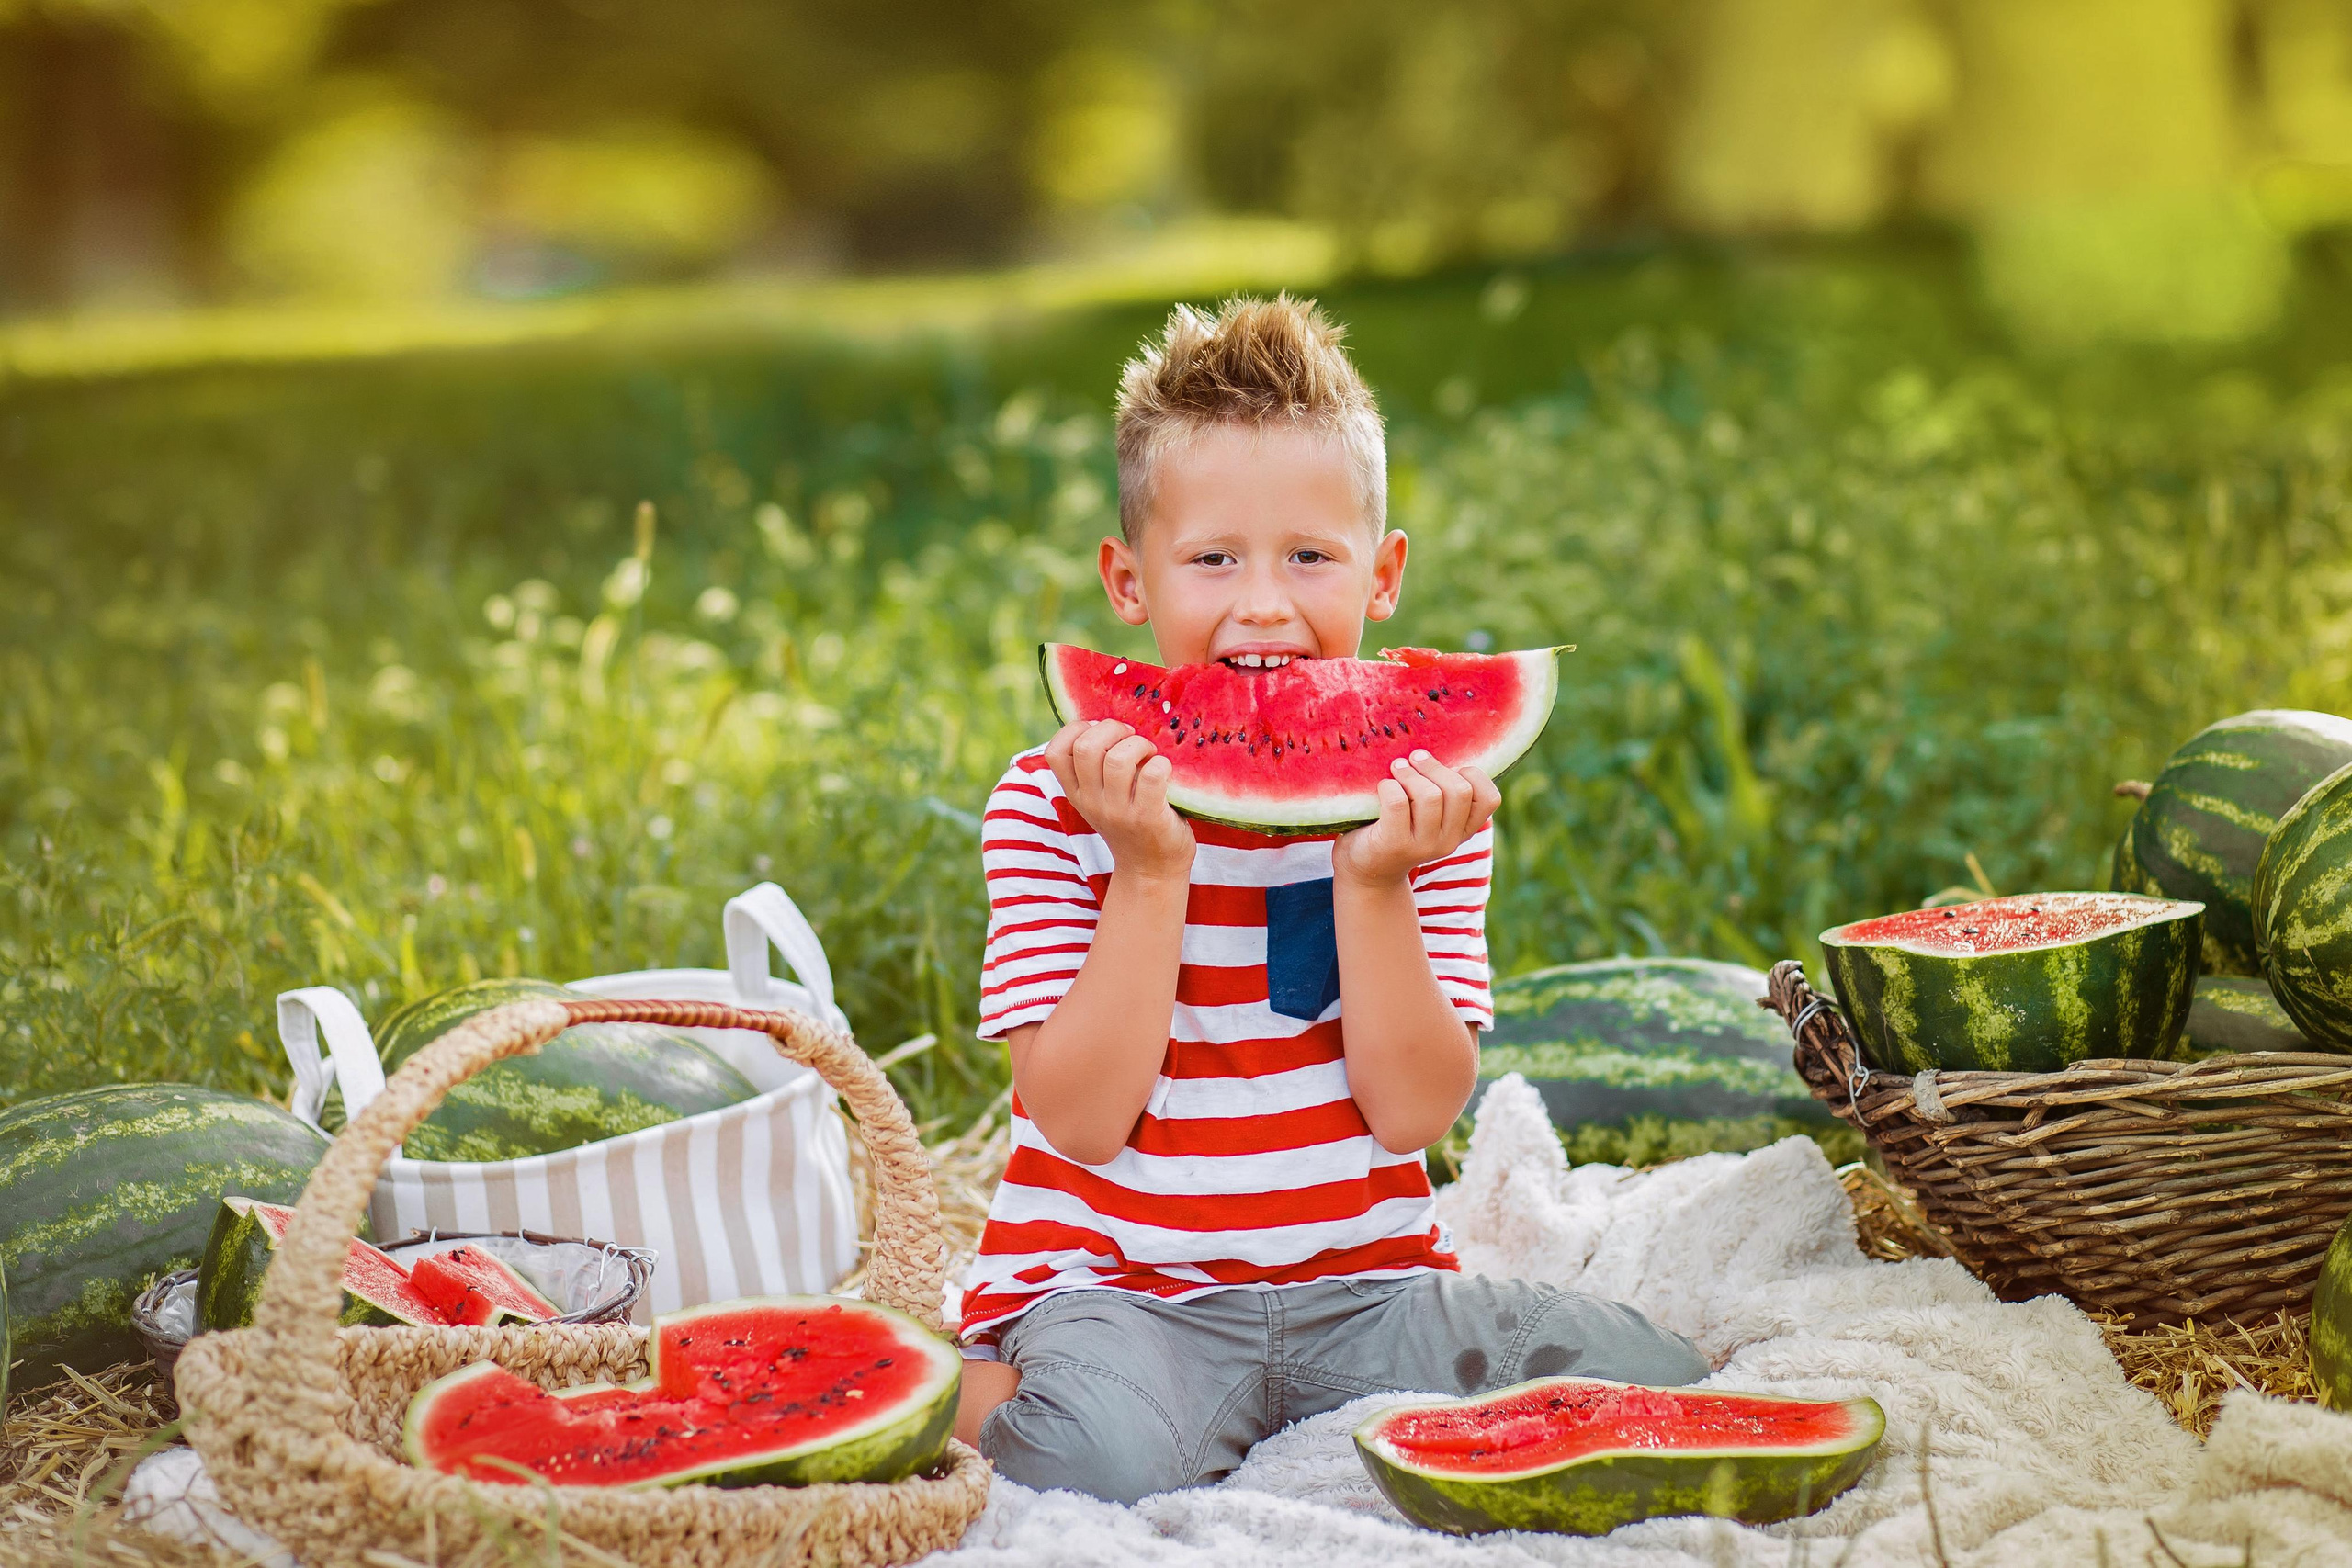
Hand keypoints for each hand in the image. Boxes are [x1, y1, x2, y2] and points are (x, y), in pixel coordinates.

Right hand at [1045, 719, 1195, 882]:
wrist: (1151, 871)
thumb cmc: (1131, 823)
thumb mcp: (1101, 799)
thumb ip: (1095, 769)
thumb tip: (1108, 721)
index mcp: (1076, 793)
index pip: (1055, 752)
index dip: (1076, 729)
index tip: (1100, 732)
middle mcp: (1092, 802)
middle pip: (1087, 747)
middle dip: (1112, 729)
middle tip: (1131, 738)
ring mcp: (1119, 811)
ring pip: (1119, 759)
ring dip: (1140, 746)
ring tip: (1150, 755)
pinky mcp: (1148, 818)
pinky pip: (1152, 775)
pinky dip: (1162, 764)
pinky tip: (1165, 771)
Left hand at [1332, 750, 1498, 887]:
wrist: (1367, 869)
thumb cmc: (1398, 827)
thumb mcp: (1429, 814)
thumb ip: (1442, 791)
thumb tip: (1437, 748)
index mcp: (1463, 830)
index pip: (1490, 799)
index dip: (1473, 775)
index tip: (1450, 767)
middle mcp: (1449, 841)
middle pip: (1459, 791)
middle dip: (1434, 767)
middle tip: (1414, 758)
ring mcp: (1423, 846)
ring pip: (1430, 796)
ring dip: (1409, 773)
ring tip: (1396, 768)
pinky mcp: (1395, 844)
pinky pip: (1398, 803)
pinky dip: (1389, 786)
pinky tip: (1383, 787)